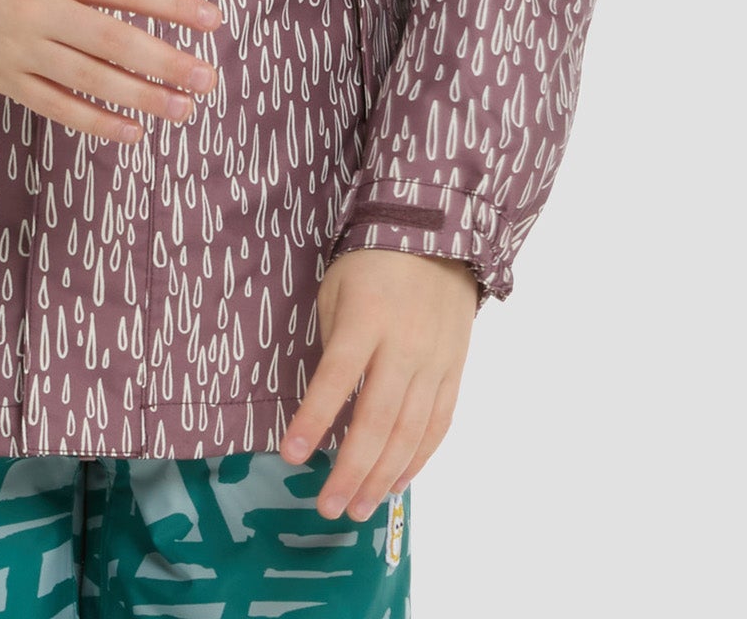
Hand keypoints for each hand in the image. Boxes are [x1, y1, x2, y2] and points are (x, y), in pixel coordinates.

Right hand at [0, 0, 220, 139]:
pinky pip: (59, 106)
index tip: (213, 20)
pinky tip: (133, 131)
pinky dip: (98, 122)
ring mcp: (23, 49)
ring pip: (92, 78)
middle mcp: (42, 9)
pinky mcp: (7, 81)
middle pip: (116, 40)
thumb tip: (154, 9)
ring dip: (142, 97)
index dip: (174, 5)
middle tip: (207, 78)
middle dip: (167, 61)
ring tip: (182, 108)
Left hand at [280, 248, 479, 517]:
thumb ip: (333, 344)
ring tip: (359, 508)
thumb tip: (329, 404)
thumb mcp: (336, 288)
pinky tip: (396, 483)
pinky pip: (437, 425)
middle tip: (328, 506)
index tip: (292, 455)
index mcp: (365, 319)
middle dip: (351, 469)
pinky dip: (417, 459)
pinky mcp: (455, 372)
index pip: (336, 377)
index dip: (314, 418)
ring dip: (382, 477)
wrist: (438, 237)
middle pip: (376, 419)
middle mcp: (403, 346)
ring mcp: (434, 362)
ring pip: (409, 432)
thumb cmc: (371, 264)